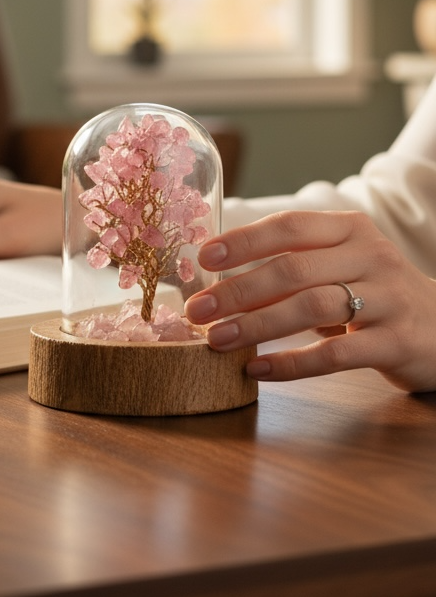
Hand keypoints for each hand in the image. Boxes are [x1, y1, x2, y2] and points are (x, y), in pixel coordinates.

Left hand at [185, 210, 435, 392]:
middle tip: (198, 310)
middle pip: (295, 268)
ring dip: (258, 325)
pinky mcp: (398, 342)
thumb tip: (219, 280)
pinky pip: (337, 354)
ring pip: (313, 307)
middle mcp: (373, 256)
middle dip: (239, 290)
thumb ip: (292, 267)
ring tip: (218, 340)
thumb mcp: (340, 269)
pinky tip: (259, 370)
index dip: (244, 241)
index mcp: (352, 229)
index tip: (203, 258)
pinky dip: (292, 364)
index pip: (290, 226)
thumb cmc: (375, 295)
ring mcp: (389, 299)